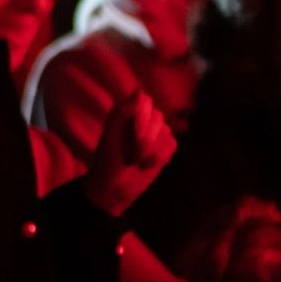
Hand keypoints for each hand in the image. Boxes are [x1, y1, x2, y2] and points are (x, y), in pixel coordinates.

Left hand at [83, 89, 176, 215]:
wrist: (115, 188)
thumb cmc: (108, 160)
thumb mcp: (110, 136)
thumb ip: (121, 113)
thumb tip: (139, 93)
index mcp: (125, 110)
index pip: (144, 99)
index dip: (143, 117)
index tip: (135, 135)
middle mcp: (142, 117)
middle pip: (158, 117)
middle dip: (145, 141)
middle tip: (130, 156)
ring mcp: (156, 131)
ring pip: (166, 132)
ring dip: (150, 152)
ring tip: (135, 161)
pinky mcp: (166, 146)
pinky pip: (172, 145)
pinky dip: (159, 158)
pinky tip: (146, 164)